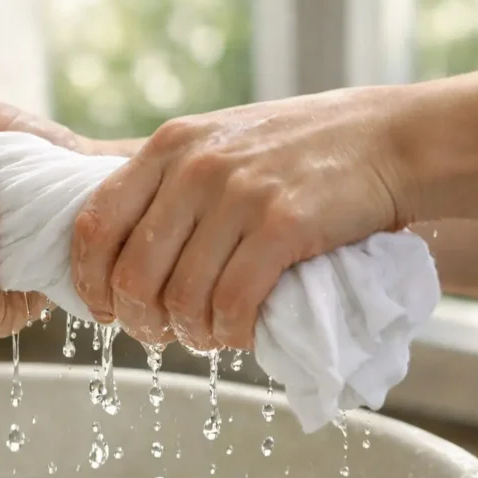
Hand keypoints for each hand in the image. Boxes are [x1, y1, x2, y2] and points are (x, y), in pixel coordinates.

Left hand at [71, 86, 417, 350]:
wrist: (388, 140)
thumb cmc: (300, 152)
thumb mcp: (220, 145)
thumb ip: (171, 186)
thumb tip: (123, 257)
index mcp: (169, 146)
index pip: (94, 224)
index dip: (90, 281)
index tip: (105, 310)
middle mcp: (195, 167)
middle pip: (133, 273)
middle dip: (140, 321)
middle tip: (162, 335)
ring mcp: (239, 195)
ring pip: (183, 298)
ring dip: (191, 335)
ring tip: (209, 337)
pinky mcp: (284, 225)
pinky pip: (232, 303)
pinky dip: (231, 334)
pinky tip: (241, 335)